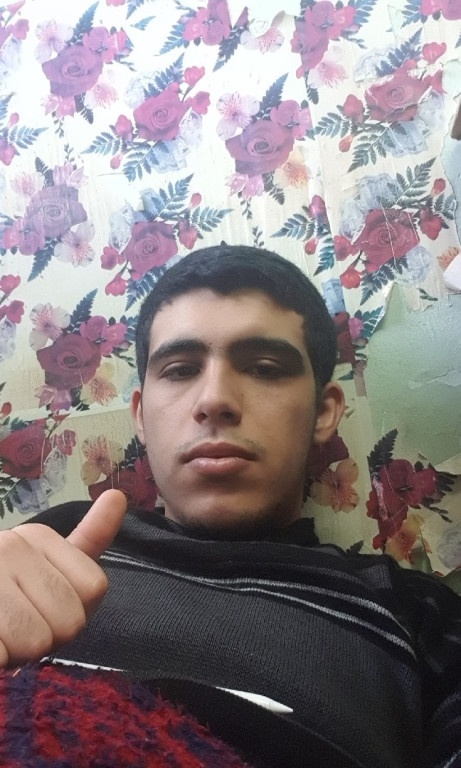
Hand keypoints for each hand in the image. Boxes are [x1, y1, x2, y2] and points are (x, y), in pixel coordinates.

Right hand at [0, 489, 126, 667]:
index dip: (75, 611)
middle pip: (70, 621)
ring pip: (36, 643)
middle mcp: (9, 547)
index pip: (94, 588)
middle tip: (17, 626)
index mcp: (36, 537)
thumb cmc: (2, 587)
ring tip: (1, 633)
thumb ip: (87, 538)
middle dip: (47, 637)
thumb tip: (119, 496)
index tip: (44, 605)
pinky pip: (3, 654)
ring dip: (17, 654)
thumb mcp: (43, 560)